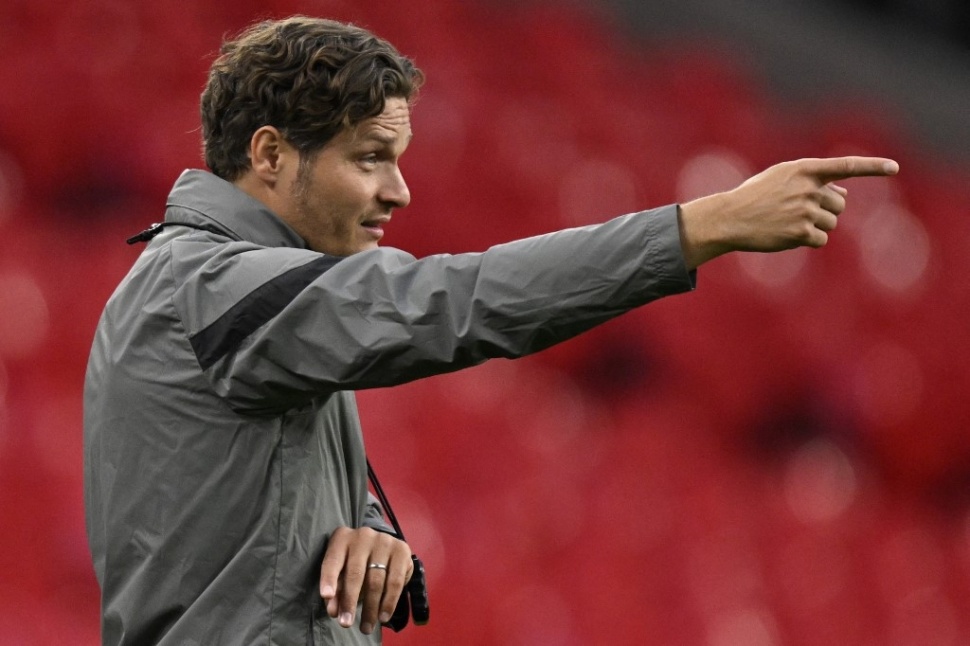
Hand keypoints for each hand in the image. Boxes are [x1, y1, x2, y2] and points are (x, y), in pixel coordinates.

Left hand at [319, 526, 413, 634]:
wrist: (381, 546)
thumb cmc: (354, 562)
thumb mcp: (341, 572)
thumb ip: (336, 591)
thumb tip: (334, 612)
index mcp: (342, 538)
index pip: (333, 560)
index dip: (329, 579)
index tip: (326, 597)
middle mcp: (363, 535)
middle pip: (355, 572)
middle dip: (350, 601)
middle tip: (346, 623)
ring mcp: (384, 541)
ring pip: (376, 580)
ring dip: (370, 608)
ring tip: (366, 627)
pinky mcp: (401, 550)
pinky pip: (395, 581)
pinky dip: (389, 602)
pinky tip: (383, 616)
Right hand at [678, 156, 899, 268]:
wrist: (729, 217)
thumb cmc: (755, 197)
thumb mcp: (781, 180)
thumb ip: (813, 183)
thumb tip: (845, 195)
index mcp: (803, 169)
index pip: (845, 166)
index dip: (872, 167)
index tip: (894, 168)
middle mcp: (807, 188)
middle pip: (839, 204)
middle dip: (825, 211)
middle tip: (798, 213)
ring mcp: (805, 210)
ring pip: (831, 223)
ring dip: (815, 227)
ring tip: (788, 224)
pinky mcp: (800, 232)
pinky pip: (821, 240)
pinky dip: (808, 240)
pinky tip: (787, 236)